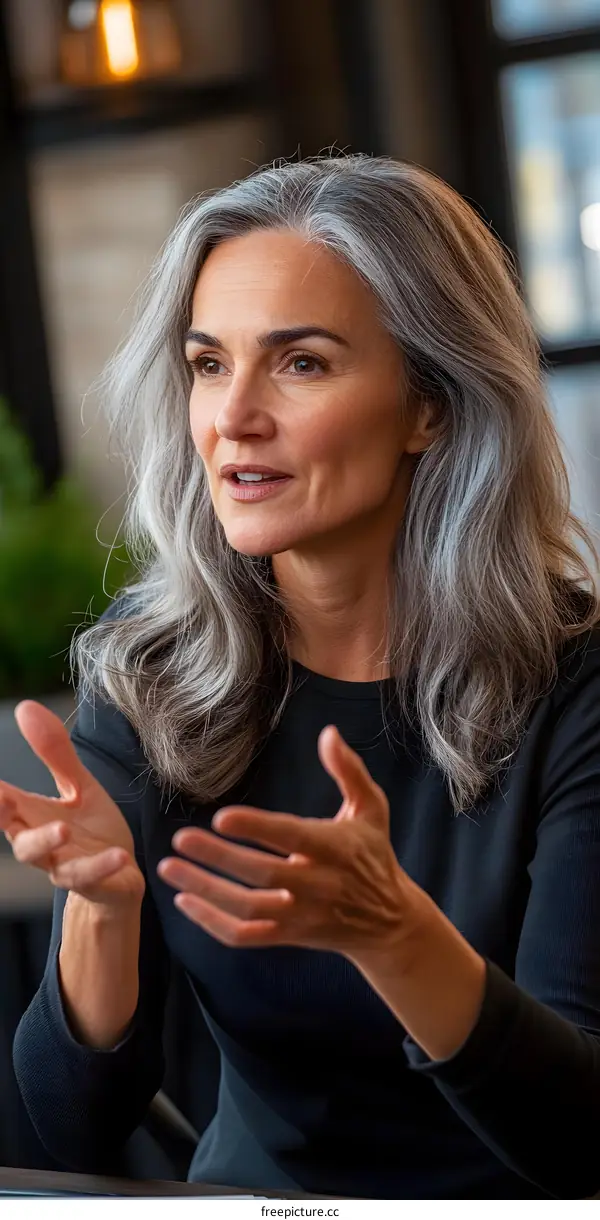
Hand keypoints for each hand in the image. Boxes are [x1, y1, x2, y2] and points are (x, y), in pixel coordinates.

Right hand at [0, 700, 144, 908]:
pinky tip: (119, 855)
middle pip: (14, 834)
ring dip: (48, 843)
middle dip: (2, 817)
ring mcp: (62, 864)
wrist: (121, 876)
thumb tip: (24, 708)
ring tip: (62, 830)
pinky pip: (89, 876)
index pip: (1, 802)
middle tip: (2, 799)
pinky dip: (101, 866)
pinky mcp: (91, 881)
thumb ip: (54, 752)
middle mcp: (40, 842)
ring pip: (43, 858)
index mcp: (32, 817)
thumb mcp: (79, 785)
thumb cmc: (92, 831)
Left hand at [157, 724, 425, 962]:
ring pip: (248, 908)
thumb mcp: (371, 809)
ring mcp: (302, 915)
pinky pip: (247, 936)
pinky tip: (184, 901)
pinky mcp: (289, 936)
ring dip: (205, 890)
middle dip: (218, 858)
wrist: (389, 922)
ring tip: (169, 868)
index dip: (257, 828)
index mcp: (335, 849)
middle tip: (180, 839)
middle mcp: (318, 885)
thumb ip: (349, 770)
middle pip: (262, 875)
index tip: (220, 817)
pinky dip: (213, 924)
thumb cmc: (373, 854)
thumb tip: (328, 733)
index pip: (291, 838)